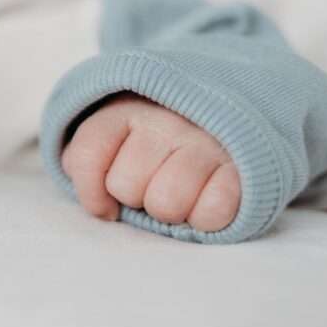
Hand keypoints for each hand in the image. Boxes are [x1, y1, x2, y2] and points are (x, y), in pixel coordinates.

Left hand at [60, 94, 240, 231]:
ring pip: (166, 203)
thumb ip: (92, 153)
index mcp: (126, 109)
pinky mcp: (244, 165)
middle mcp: (165, 119)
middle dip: (136, 197)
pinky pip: (213, 211)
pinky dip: (207, 217)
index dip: (89, 192)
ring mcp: (206, 140)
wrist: (236, 110)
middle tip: (156, 184)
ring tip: (182, 194)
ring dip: (171, 211)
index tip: (104, 205)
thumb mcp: (120, 130)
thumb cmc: (163, 137)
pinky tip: (208, 199)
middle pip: (125, 186)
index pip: (86, 155)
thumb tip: (82, 183)